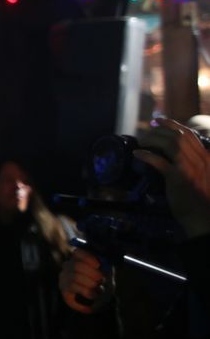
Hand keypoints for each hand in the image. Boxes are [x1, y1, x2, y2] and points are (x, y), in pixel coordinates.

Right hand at [59, 249, 109, 313]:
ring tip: (97, 288)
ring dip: (90, 283)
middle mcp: (68, 266)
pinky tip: (93, 295)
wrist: (97, 300)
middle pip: (77, 265)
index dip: (87, 257)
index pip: (78, 252)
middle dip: (92, 273)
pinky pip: (73, 288)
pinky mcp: (64, 289)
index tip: (98, 265)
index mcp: (78, 258)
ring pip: (75, 277)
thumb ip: (105, 266)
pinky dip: (86, 292)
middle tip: (100, 279)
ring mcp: (64, 277)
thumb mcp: (106, 273)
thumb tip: (104, 263)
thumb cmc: (101, 283)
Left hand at [134, 118, 209, 238]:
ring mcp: (190, 168)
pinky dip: (147, 155)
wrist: (203, 217)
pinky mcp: (179, 178)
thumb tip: (175, 151)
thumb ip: (193, 162)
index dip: (172, 125)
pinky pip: (160, 161)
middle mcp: (201, 160)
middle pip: (178, 136)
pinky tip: (137, 154)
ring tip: (142, 143)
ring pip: (170, 144)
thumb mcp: (203, 175)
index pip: (189, 134)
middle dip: (159, 131)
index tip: (157, 121)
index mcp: (207, 157)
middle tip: (146, 132)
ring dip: (153, 140)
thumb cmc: (200, 198)